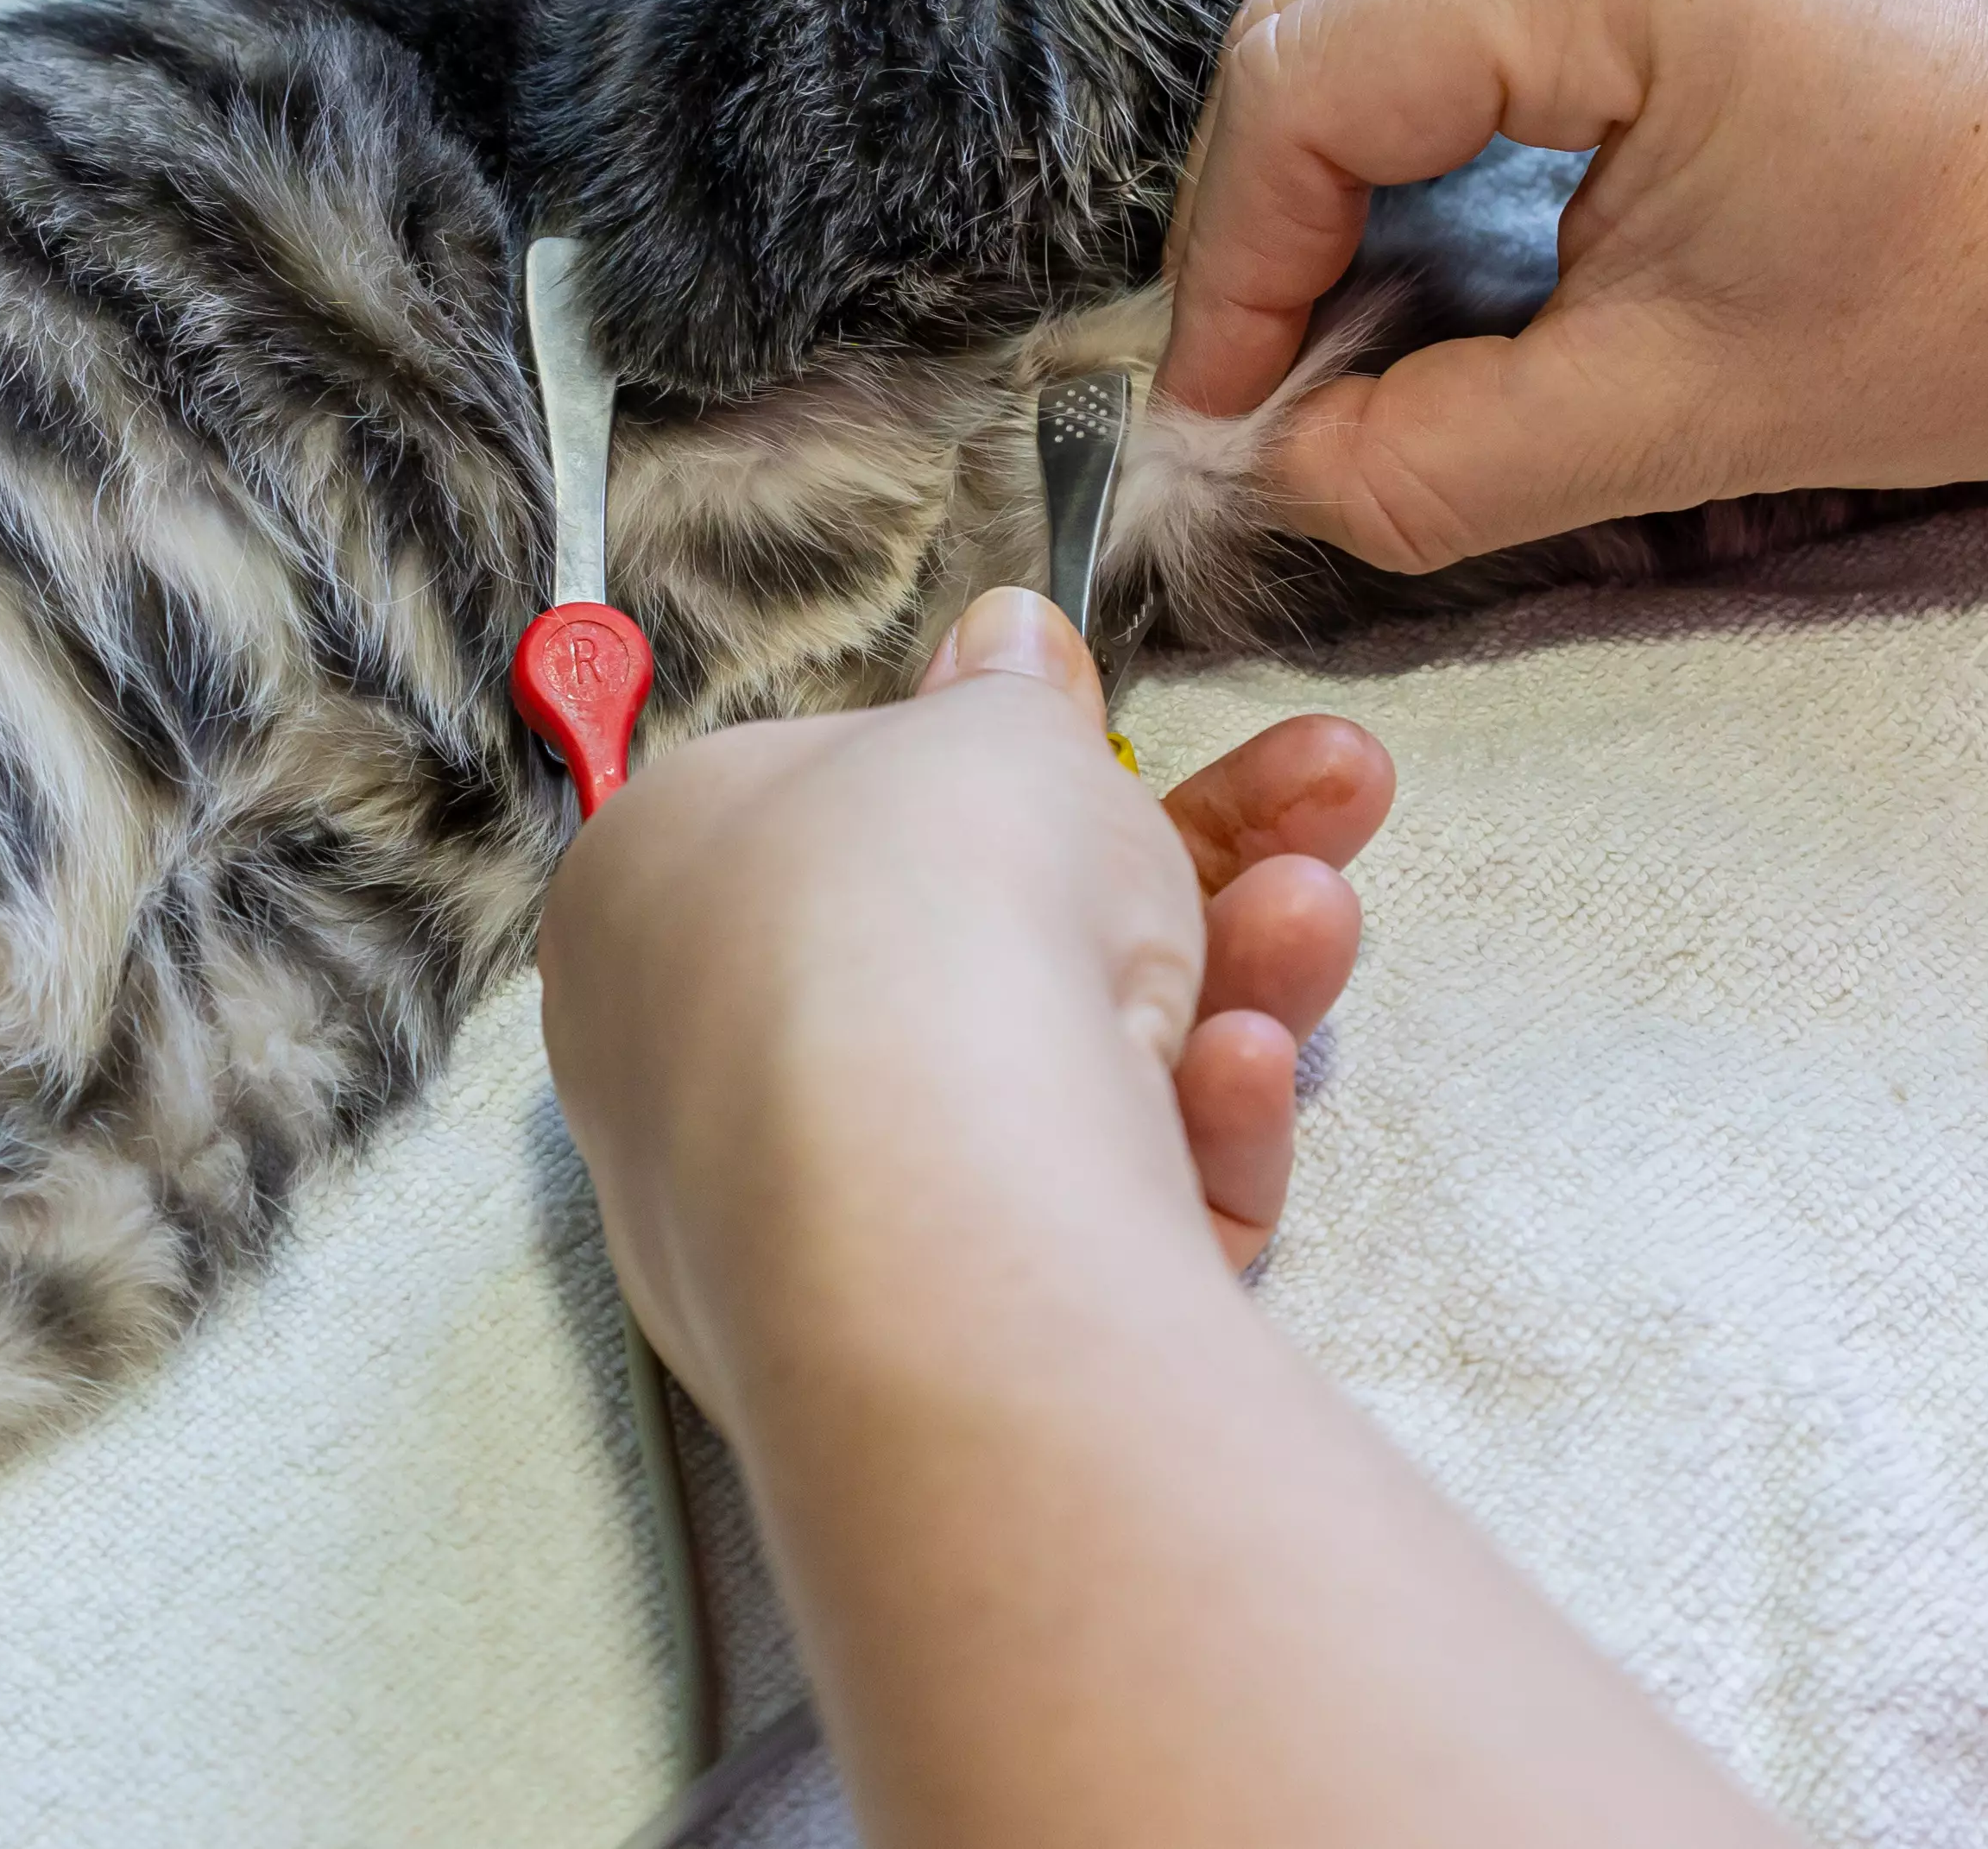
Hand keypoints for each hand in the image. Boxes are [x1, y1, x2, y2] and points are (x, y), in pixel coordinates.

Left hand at [535, 586, 1389, 1438]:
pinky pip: (1086, 1207)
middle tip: (1323, 794)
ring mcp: (828, 1214)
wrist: (935, 1199)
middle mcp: (716, 1058)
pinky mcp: (951, 1340)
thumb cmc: (913, 924)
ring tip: (1311, 917)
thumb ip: (1014, 699)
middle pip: (993, 946)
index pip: (843, 815)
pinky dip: (1183, 1130)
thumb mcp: (998, 732)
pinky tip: (1237, 1072)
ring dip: (1219, 981)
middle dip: (1184, 868)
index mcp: (663, 883)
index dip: (997, 766)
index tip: (1113, 728)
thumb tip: (1004, 648)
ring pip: (1066, 1077)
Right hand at [1159, 0, 1987, 572]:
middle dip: (1274, 224)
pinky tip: (1461, 253)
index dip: (1233, 279)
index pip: (1297, 90)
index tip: (1233, 433)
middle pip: (1322, 22)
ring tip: (1360, 344)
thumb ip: (1439, 459)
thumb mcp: (1687, 412)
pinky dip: (1445, 121)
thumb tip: (1281, 481)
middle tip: (1277, 402)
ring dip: (1350, 171)